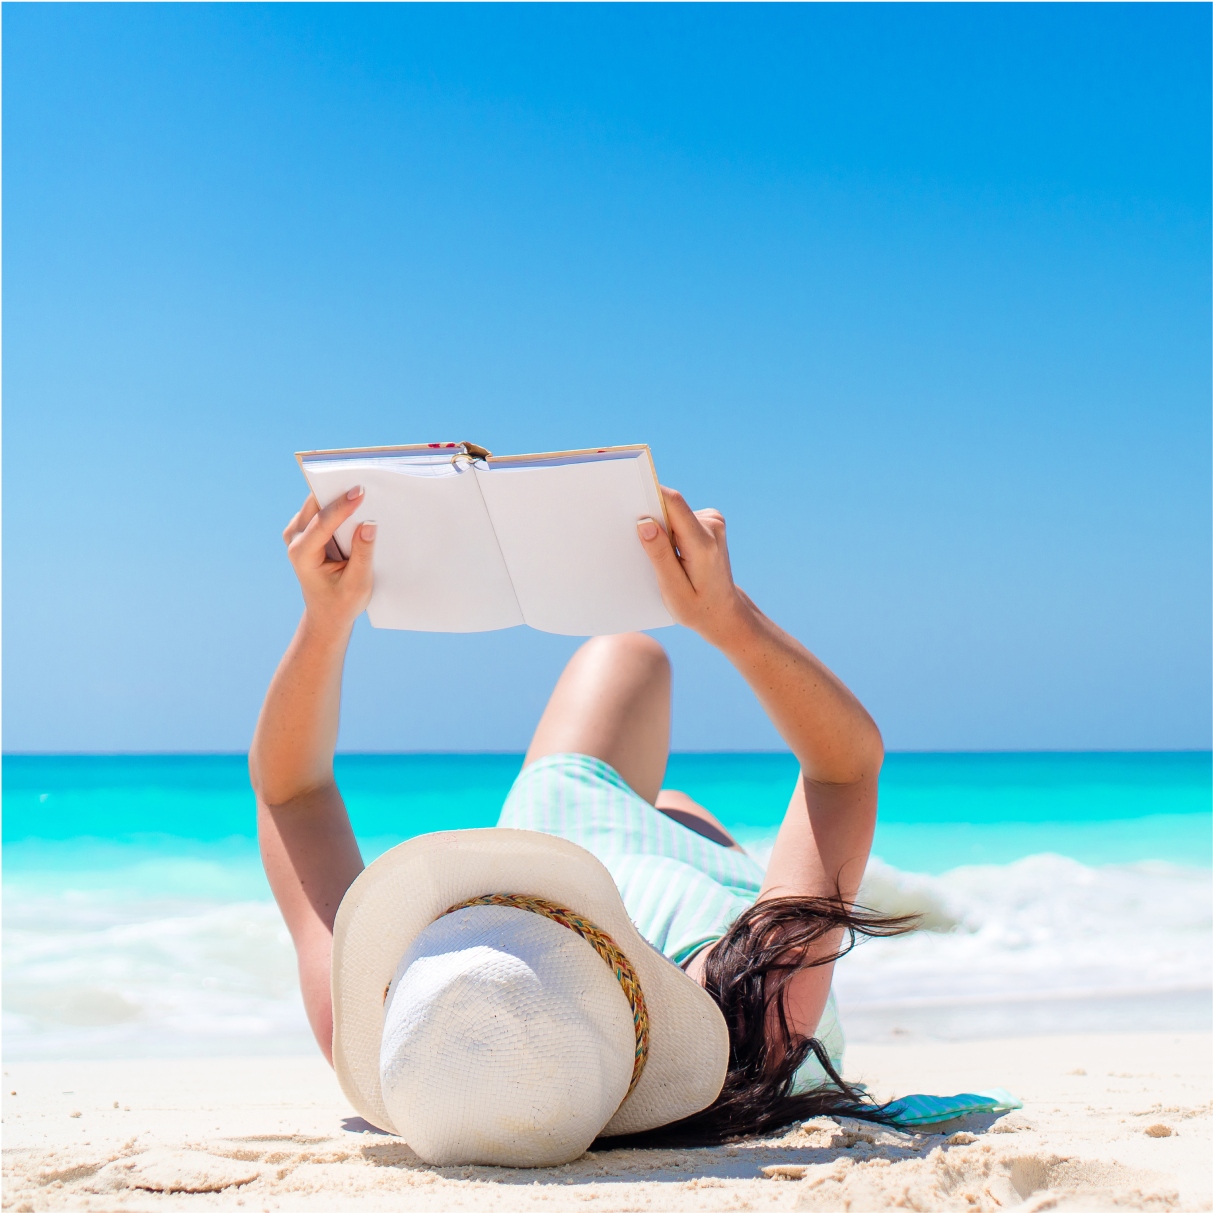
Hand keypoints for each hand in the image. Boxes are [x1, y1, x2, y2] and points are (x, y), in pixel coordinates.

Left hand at [282, 489, 376, 634]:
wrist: (327, 614)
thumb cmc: (342, 603)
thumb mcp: (358, 583)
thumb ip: (363, 553)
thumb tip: (369, 523)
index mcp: (302, 555)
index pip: (323, 523)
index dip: (342, 506)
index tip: (360, 491)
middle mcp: (294, 539)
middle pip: (316, 505)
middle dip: (337, 492)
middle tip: (363, 481)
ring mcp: (296, 532)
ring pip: (316, 502)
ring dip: (337, 495)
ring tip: (362, 490)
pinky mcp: (305, 529)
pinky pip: (319, 508)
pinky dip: (336, 504)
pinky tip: (355, 503)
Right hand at [637, 487, 750, 647]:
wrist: (723, 612)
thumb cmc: (696, 607)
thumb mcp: (673, 589)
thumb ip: (659, 555)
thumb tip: (644, 523)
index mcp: (702, 544)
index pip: (673, 504)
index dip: (648, 494)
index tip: (626, 498)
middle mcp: (712, 526)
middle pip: (671, 506)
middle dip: (648, 516)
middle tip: (631, 537)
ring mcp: (713, 522)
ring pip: (674, 511)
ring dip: (658, 526)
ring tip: (656, 555)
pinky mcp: (709, 522)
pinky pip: (680, 517)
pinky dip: (668, 530)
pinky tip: (668, 553)